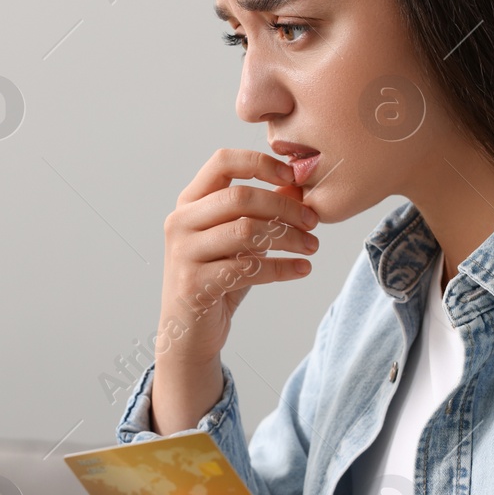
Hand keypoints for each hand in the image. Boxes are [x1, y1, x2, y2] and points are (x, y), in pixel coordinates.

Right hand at [150, 149, 319, 433]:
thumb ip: (261, 211)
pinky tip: (302, 269)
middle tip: (313, 221)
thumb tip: (298, 185)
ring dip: (288, 238)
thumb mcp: (239, 239)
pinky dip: (282, 268)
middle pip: (240, 197)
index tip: (293, 177)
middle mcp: (181, 222)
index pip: (223, 162)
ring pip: (246, 231)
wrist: (190, 332)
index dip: (260, 163)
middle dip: (284, 206)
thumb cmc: (217, 278)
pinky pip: (248, 269)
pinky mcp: (194, 284)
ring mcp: (184, 253)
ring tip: (311, 246)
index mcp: (190, 202)